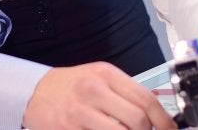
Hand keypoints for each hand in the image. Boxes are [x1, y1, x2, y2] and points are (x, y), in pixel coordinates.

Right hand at [22, 63, 176, 129]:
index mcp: (105, 74)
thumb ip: (124, 92)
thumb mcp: (97, 78)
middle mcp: (93, 90)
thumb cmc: (70, 86)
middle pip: (137, 120)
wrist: (33, 92)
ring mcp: (79, 112)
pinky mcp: (67, 129)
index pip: (146, 99)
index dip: (164, 121)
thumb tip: (155, 114)